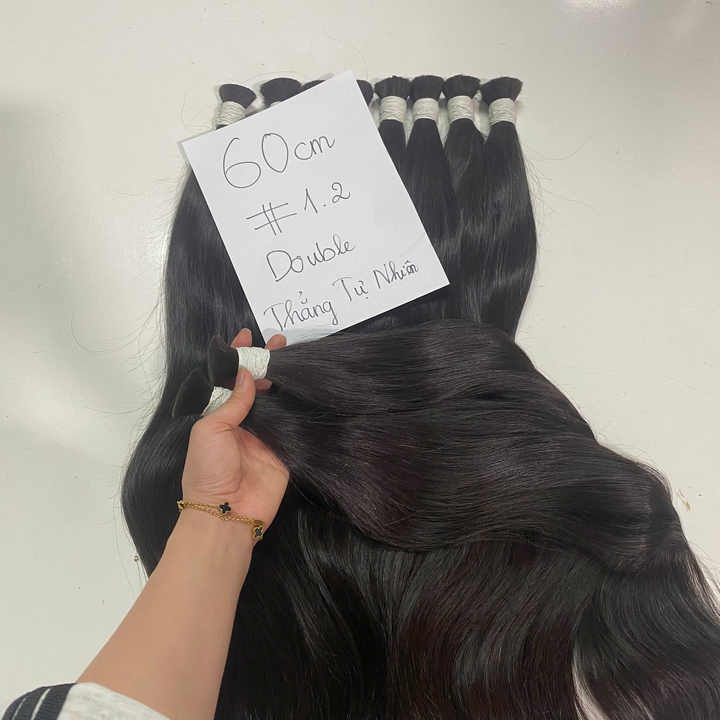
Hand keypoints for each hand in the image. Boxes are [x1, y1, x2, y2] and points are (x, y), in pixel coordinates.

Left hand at [180, 329, 288, 538]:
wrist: (227, 514)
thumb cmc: (208, 470)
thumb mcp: (210, 430)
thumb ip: (232, 402)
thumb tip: (246, 374)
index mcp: (217, 416)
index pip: (228, 381)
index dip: (236, 358)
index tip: (247, 335)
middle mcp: (241, 422)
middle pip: (254, 386)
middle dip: (264, 362)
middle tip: (278, 340)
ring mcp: (264, 435)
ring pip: (275, 400)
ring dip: (282, 378)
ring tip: (293, 355)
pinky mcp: (284, 449)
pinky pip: (292, 422)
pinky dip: (298, 405)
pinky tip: (306, 385)